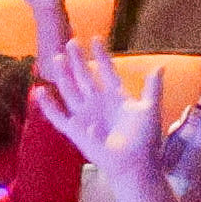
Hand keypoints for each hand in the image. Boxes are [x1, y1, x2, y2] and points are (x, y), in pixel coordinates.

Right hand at [28, 34, 159, 176]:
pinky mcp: (75, 129)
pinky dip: (48, 105)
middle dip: (78, 60)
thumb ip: (152, 88)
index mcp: (116, 96)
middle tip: (71, 42)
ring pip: (70, 90)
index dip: (101, 55)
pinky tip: (40, 91)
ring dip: (63, 75)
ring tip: (56, 58)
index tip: (96, 38)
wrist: (134, 162)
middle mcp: (98, 103)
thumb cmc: (144, 140)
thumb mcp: (150, 110)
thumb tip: (160, 66)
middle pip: (84, 77)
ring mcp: (85, 115)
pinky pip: (58, 116)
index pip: (106, 71)